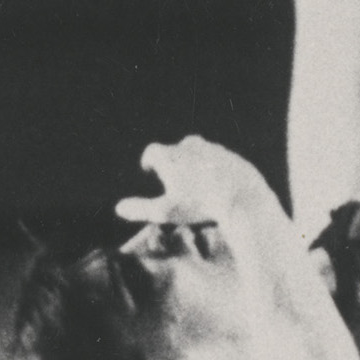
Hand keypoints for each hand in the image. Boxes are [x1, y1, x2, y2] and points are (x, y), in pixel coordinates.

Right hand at [116, 136, 291, 239]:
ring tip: (193, 180)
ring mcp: (214, 149)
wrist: (241, 198)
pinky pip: (219, 161)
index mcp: (171, 156)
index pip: (152, 152)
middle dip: (172, 160)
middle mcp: (191, 146)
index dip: (149, 161)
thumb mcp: (166, 212)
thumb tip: (118, 208)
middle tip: (172, 175)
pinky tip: (216, 184)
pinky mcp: (233, 157)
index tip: (150, 169)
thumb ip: (140, 209)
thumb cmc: (199, 206)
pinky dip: (215, 169)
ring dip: (194, 163)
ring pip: (199, 152)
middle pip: (176, 149)